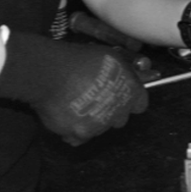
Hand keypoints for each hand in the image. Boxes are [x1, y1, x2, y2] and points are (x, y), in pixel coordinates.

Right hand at [0, 31, 147, 145]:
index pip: (140, 103)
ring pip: (98, 128)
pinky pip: (77, 136)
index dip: (130, 97)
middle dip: (110, 109)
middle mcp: (118, 114)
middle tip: (95, 95)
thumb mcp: (110, 55)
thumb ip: (124, 70)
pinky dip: (72, 128)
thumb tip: (130, 74)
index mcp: (130, 93)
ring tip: (75, 101)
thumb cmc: (80, 59)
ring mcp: (98, 128)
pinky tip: (65, 113)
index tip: (120, 92)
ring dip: (90, 118)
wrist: (50, 73)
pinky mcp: (77, 135)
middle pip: (119, 118)